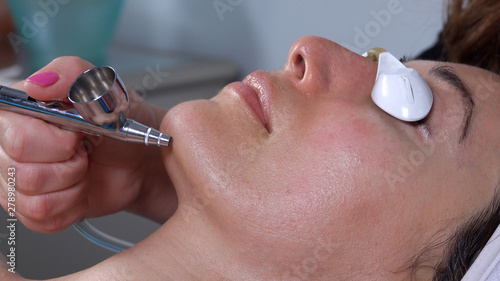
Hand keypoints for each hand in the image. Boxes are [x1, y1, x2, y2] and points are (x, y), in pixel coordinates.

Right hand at [0, 57, 176, 232]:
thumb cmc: (122, 121)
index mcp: (21, 111)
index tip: (79, 134)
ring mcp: (18, 180)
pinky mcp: (34, 207)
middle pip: (23, 173)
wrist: (140, 156)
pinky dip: (72, 206)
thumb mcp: (106, 89)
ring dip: (72, 186)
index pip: (16, 137)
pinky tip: (80, 188)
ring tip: (85, 167)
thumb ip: (73, 74)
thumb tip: (38, 84)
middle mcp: (10, 146)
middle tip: (85, 151)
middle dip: (69, 165)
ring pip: (34, 201)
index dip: (55, 142)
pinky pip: (43, 219)